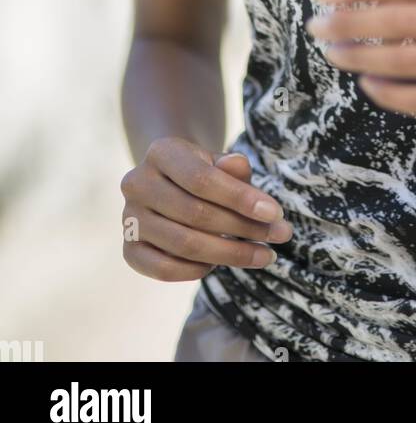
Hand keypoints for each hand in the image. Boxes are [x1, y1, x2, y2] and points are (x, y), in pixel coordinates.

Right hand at [120, 138, 292, 280]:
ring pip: (183, 244)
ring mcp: (129, 218)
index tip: (276, 213)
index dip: (240, 198)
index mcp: (161, 151)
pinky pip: (163, 269)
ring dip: (230, 253)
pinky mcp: (128, 249)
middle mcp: (137, 183)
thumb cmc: (204, 172)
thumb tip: (239, 167)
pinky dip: (196, 271)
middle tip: (280, 235)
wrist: (170, 182)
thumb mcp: (220, 161)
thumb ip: (233, 167)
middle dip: (244, 228)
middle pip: (196, 214)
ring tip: (263, 254)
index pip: (201, 179)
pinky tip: (222, 264)